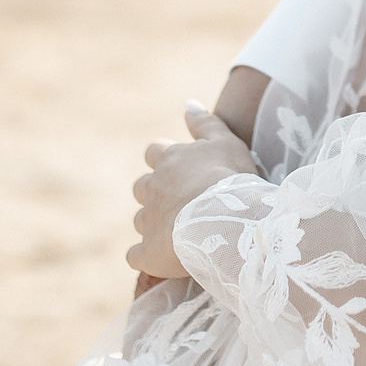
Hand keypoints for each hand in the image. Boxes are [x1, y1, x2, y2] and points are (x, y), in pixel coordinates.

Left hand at [126, 101, 258, 281]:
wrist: (225, 220)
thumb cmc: (230, 177)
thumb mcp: (224, 141)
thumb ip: (204, 122)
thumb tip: (187, 103)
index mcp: (169, 160)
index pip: (154, 152)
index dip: (164, 161)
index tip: (181, 170)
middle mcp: (152, 187)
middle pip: (141, 187)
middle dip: (155, 194)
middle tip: (182, 204)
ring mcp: (148, 221)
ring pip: (140, 221)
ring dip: (154, 225)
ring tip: (180, 235)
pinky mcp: (147, 253)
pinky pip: (136, 256)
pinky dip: (145, 257)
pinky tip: (161, 261)